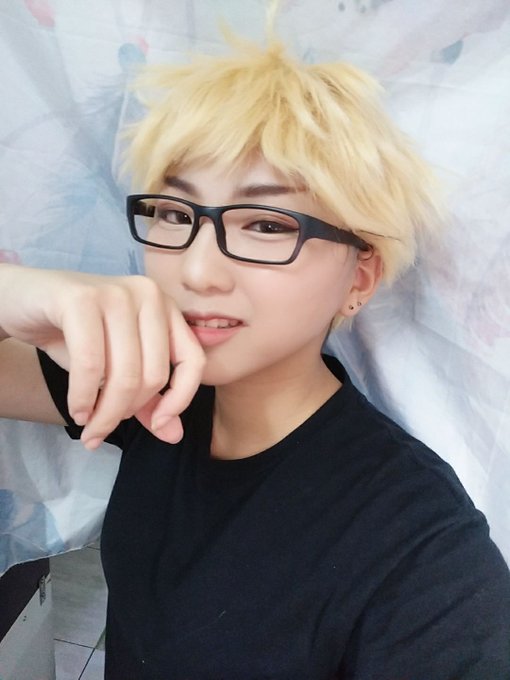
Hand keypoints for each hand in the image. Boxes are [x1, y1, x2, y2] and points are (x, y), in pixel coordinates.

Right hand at [0, 265, 204, 447]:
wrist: (20, 302)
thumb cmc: (73, 333)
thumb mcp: (115, 369)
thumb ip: (147, 400)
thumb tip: (174, 435)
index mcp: (164, 307)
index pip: (193, 361)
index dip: (180, 399)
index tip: (157, 426)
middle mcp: (148, 294)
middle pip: (154, 374)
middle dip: (126, 413)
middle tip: (102, 429)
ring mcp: (116, 293)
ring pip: (125, 374)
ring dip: (104, 413)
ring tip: (88, 425)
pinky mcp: (81, 299)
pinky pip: (91, 364)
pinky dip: (83, 397)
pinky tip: (77, 409)